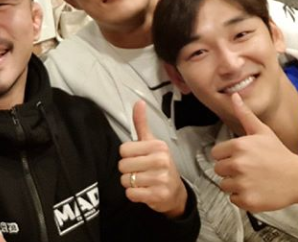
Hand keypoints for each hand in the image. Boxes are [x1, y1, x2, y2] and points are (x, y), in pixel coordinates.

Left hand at [118, 100, 187, 217]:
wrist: (175, 192)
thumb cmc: (159, 164)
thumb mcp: (151, 143)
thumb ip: (141, 123)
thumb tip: (138, 102)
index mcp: (158, 146)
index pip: (123, 150)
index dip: (127, 156)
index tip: (138, 158)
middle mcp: (161, 161)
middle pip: (122, 165)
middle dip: (127, 170)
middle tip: (140, 171)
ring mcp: (161, 179)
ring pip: (125, 180)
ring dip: (130, 183)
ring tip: (142, 181)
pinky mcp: (158, 195)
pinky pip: (130, 194)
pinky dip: (133, 194)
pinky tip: (144, 191)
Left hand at [212, 93, 297, 211]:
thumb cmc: (279, 154)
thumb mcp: (262, 132)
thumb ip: (244, 114)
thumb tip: (233, 96)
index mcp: (238, 146)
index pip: (215, 154)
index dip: (227, 156)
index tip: (240, 157)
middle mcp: (238, 164)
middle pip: (218, 169)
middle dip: (230, 170)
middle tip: (248, 169)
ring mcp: (243, 183)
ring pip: (224, 185)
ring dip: (235, 184)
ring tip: (252, 179)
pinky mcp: (247, 200)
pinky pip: (233, 199)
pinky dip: (242, 197)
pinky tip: (255, 190)